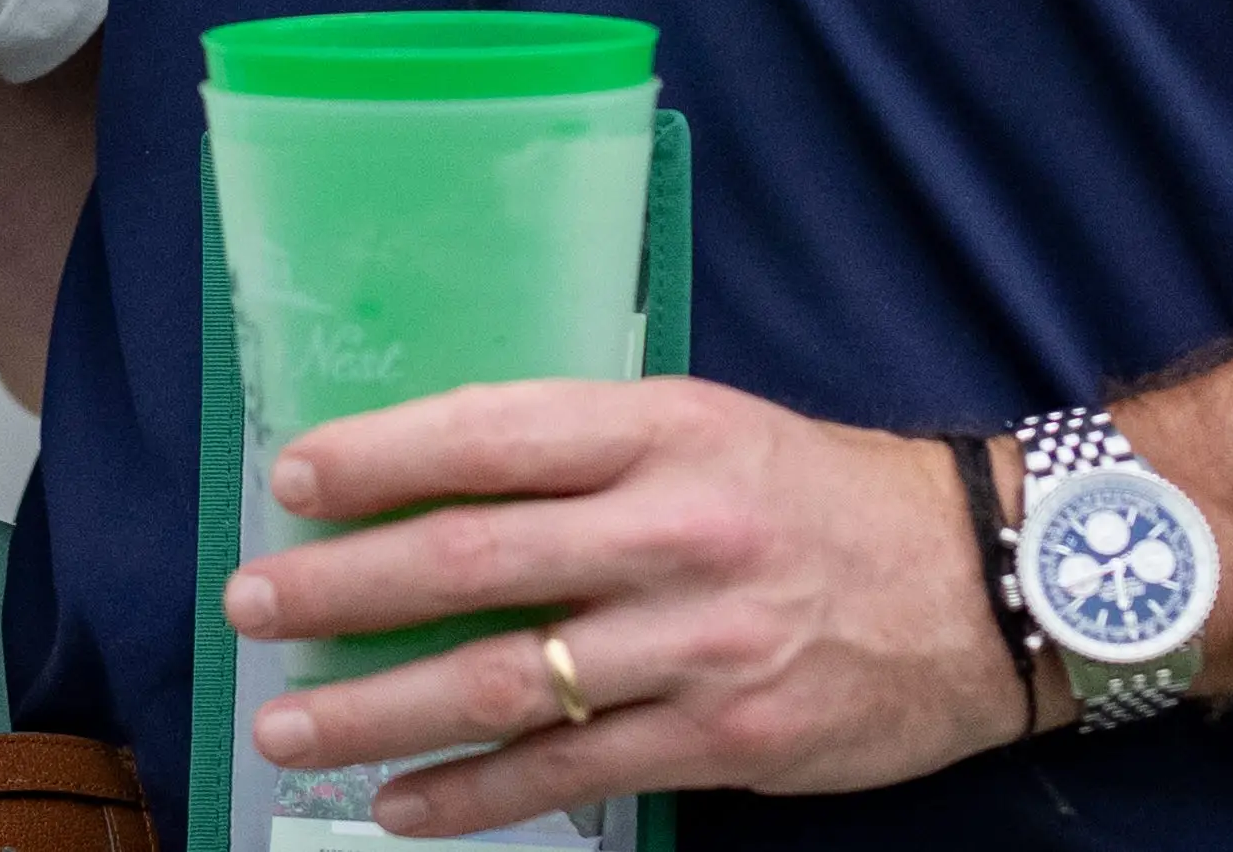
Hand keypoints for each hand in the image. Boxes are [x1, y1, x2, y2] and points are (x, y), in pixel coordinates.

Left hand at [223, 381, 1038, 831]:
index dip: (381, 457)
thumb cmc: (818, 495)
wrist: (980, 588)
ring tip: (288, 725)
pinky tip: (400, 807)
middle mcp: (672, 531)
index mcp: (663, 430)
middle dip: (344, 587)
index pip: (492, 435)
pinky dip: (473, 795)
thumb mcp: (708, 426)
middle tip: (252, 604)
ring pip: (504, 682)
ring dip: (379, 709)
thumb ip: (587, 452)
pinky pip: (569, 777)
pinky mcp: (722, 742)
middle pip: (473, 560)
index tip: (292, 481)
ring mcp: (695, 645)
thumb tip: (435, 481)